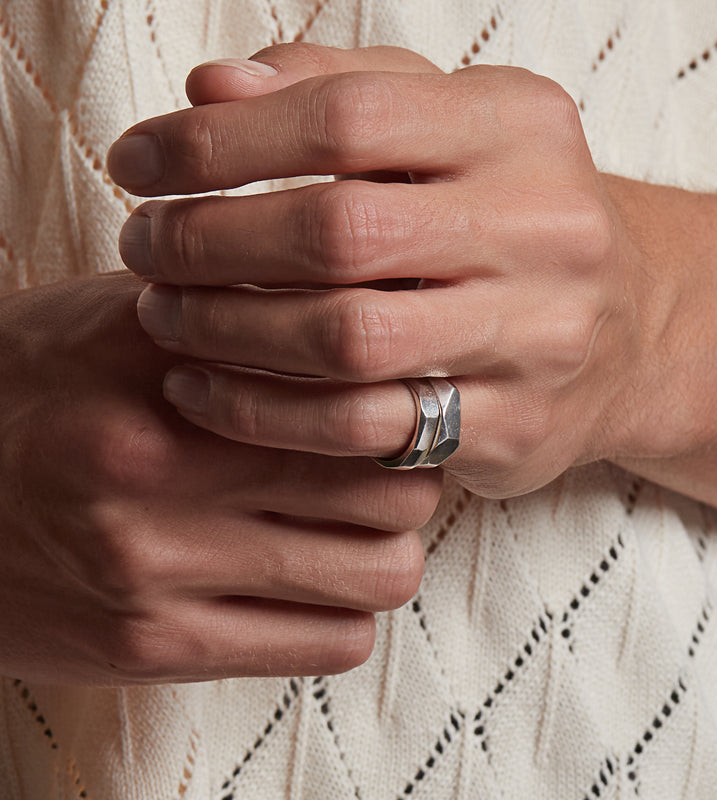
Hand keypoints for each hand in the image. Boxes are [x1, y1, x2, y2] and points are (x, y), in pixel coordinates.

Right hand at [0, 273, 437, 683]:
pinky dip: (344, 615)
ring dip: (386, 551)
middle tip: (385, 470)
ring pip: (381, 573)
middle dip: (409, 478)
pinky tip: (311, 587)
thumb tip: (352, 315)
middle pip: (394, 485)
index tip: (398, 403)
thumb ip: (231, 311)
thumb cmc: (30, 390)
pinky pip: (330, 645)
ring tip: (352, 533)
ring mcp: (161, 568)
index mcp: (168, 364)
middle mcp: (167, 466)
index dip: (405, 398)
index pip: (361, 387)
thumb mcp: (118, 318)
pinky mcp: (153, 646)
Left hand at [109, 44, 643, 499]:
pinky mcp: (514, 427)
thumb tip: (213, 89)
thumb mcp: (451, 127)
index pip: (346, 118)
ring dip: (228, 332)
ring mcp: (537, 338)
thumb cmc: (509, 216)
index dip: (221, 142)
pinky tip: (206, 392)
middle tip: (144, 249)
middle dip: (210, 242)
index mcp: (521, 129)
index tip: (139, 163)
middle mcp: (543, 229)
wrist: (629, 331)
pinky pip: (366, 428)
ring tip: (164, 320)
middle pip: (340, 232)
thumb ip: (337, 88)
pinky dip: (266, 414)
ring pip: (349, 339)